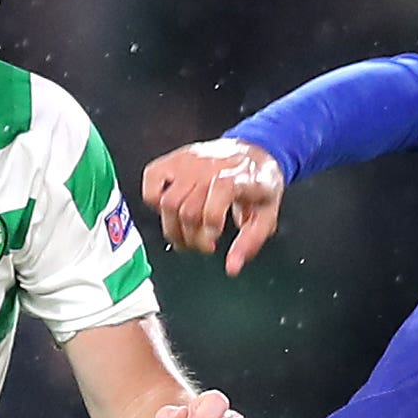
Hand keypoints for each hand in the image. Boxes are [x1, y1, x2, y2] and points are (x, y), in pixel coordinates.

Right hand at [140, 139, 283, 274]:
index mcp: (237, 178)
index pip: (214, 202)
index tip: (213, 242)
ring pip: (167, 203)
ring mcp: (189, 162)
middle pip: (187, 212)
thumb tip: (231, 267)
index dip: (210, 226)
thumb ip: (249, 242)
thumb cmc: (259, 183)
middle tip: (204, 245)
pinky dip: (154, 199)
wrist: (253, 151)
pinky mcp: (174, 159)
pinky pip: (151, 179)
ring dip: (173, 228)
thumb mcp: (266, 215)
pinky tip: (172, 210)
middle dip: (193, 239)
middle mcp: (209, 168)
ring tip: (187, 235)